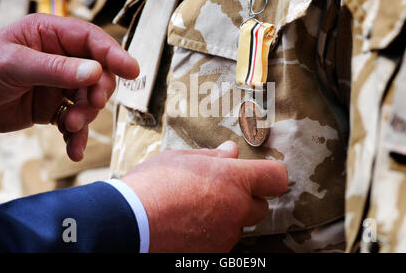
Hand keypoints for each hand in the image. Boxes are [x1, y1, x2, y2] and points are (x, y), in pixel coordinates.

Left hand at [0, 14, 138, 161]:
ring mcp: (59, 83)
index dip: (114, 54)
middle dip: (98, 92)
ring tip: (70, 127)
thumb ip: (56, 68)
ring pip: (90, 99)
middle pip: (98, 72)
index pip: (91, 40)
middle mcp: (60, 57)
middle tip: (92, 105)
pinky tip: (73, 149)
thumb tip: (94, 72)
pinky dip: (76, 136)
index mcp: (50, 34)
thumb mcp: (15, 65)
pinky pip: (75, 120)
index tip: (132, 70)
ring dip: (85, 116)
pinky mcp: (55, 107)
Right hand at [122, 141, 288, 252]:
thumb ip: (212, 156)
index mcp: (234, 179)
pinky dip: (212, 233)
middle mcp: (236, 209)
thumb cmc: (153, 184)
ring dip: (228, 216)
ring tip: (196, 208)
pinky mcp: (212, 254)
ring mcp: (225, 235)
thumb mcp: (181, 158)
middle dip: (246, 198)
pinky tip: (189, 225)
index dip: (271, 174)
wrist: (129, 223)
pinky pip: (221, 241)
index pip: (276, 177)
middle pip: (261, 206)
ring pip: (239, 225)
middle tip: (220, 191)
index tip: (260, 174)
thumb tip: (230, 151)